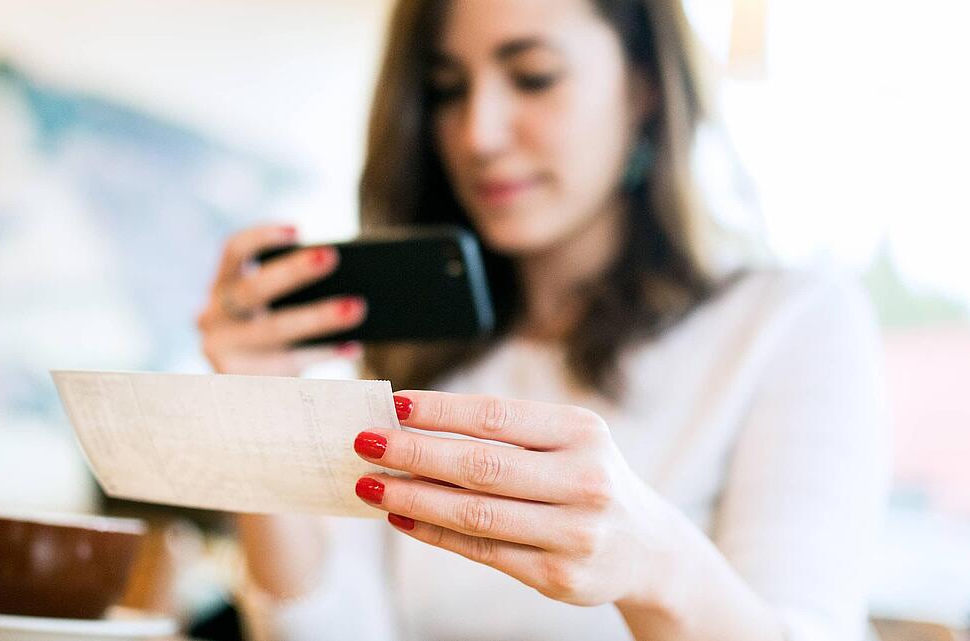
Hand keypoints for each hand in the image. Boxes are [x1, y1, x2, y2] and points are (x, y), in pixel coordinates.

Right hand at [197, 224, 367, 375]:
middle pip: (253, 289)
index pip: (233, 251)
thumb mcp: (271, 310)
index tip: (298, 230)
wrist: (248, 397)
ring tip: (356, 307)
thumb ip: (291, 292)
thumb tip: (349, 274)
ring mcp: (222, 350)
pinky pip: (287, 363)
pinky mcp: (238, 380)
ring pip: (274, 329)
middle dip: (293, 271)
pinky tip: (352, 346)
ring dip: (318, 317)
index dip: (262, 237)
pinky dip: (323, 353)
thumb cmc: (271, 339)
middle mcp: (212, 316)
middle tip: (331, 257)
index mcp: (221, 286)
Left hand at [351, 390, 679, 607]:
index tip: (393, 403)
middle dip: (413, 452)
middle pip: (481, 464)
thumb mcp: (567, 442)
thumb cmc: (586, 478)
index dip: (440, 410)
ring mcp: (574, 533)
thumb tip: (412, 422)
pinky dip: (435, 533)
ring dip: (414, 497)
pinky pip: (483, 551)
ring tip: (372, 484)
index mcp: (582, 433)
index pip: (496, 416)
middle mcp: (584, 481)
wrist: (647, 548)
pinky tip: (402, 517)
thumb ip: (504, 433)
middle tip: (365, 442)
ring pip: (476, 514)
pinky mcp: (559, 576)